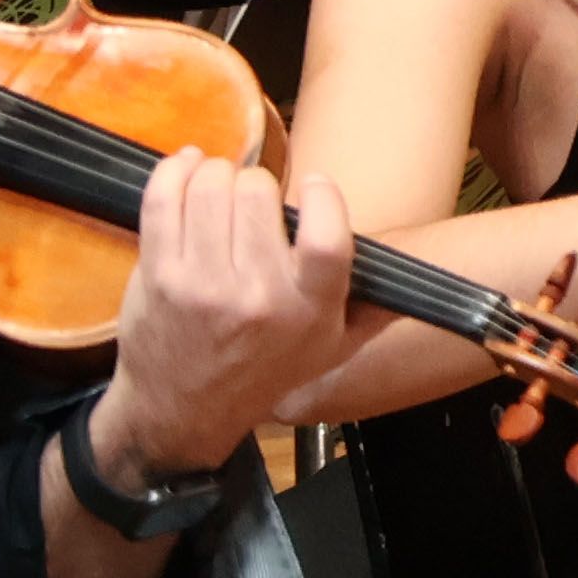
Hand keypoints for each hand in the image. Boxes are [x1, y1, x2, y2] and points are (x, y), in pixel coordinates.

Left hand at [87, 150, 352, 494]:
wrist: (184, 410)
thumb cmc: (265, 371)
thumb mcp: (335, 349)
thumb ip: (377, 309)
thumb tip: (419, 275)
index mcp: (310, 310)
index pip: (326, 236)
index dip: (321, 194)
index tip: (313, 186)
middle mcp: (259, 297)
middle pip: (257, 194)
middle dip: (257, 181)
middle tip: (254, 194)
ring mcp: (202, 284)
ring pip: (210, 187)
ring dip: (216, 172)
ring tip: (219, 184)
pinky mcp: (159, 274)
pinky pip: (163, 198)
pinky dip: (174, 170)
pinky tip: (186, 168)